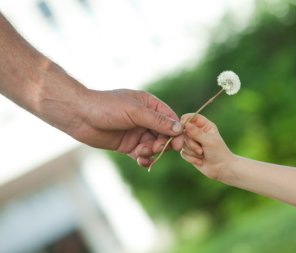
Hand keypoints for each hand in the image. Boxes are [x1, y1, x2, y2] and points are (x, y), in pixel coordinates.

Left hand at [67, 89, 183, 166]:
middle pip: (164, 134)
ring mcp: (137, 132)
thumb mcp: (135, 112)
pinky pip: (142, 154)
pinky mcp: (128, 145)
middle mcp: (145, 118)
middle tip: (157, 148)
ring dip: (151, 151)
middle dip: (163, 143)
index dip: (177, 132)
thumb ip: (157, 121)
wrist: (80, 116)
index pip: (170, 119)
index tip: (179, 144)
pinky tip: (140, 161)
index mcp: (149, 105)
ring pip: (154, 145)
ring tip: (141, 152)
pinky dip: (143, 159)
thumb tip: (179, 129)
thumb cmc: (107, 107)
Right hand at [180, 113, 232, 178]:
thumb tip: (185, 124)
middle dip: (191, 142)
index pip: (192, 117)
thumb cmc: (219, 153)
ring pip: (183, 143)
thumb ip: (196, 133)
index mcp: (205, 126)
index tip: (183, 125)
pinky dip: (191, 158)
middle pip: (184, 131)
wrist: (222, 169)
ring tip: (202, 155)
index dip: (186, 120)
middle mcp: (198, 132)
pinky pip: (183, 152)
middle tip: (200, 150)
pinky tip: (200, 161)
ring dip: (192, 151)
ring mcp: (193, 142)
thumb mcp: (209, 141)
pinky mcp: (189, 152)